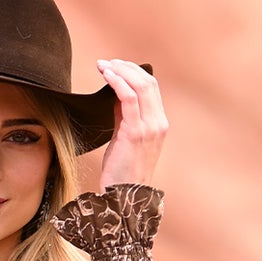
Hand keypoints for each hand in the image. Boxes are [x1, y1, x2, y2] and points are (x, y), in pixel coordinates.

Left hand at [95, 59, 167, 190]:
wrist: (124, 198)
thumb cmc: (121, 172)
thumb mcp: (125, 139)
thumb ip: (124, 117)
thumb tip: (116, 94)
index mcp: (159, 124)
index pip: (151, 88)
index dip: (134, 72)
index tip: (116, 67)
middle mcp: (158, 123)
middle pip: (148, 81)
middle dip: (126, 67)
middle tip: (107, 63)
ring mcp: (150, 127)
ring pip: (140, 85)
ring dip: (120, 70)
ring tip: (103, 66)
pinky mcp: (135, 132)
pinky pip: (128, 97)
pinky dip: (117, 81)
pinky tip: (106, 76)